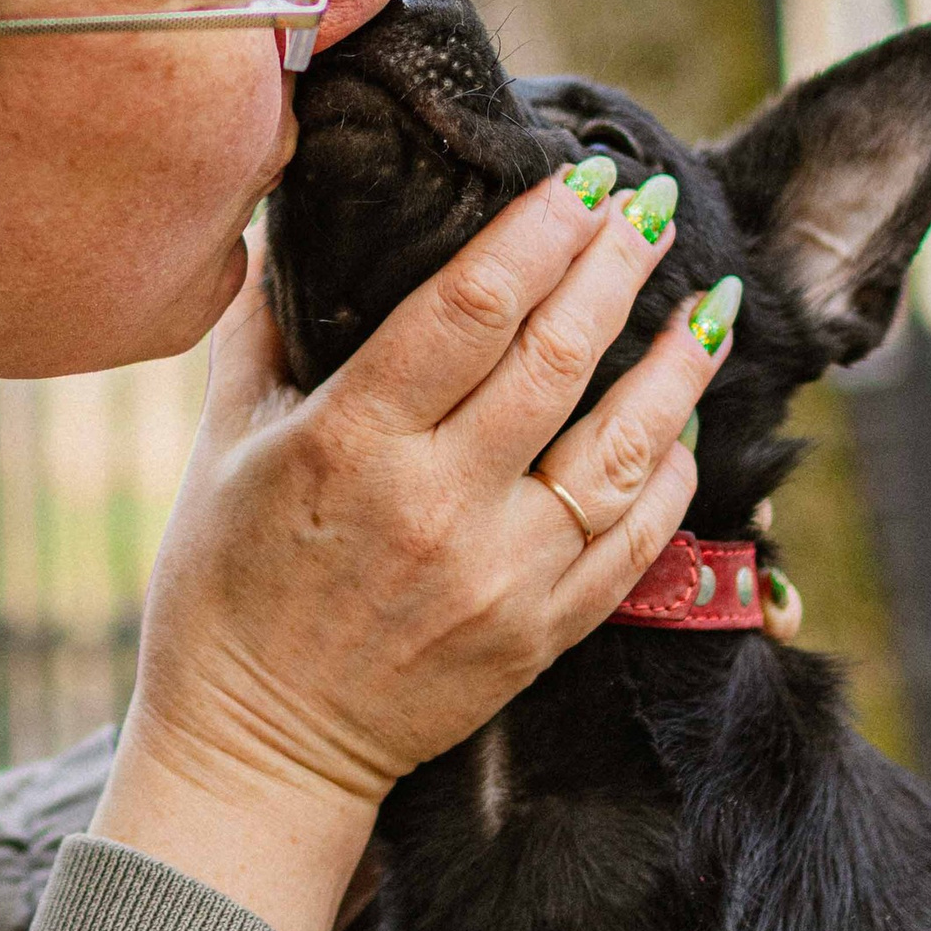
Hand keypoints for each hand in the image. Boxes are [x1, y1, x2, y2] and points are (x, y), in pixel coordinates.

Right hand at [92, 171, 725, 930]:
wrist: (258, 752)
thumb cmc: (222, 595)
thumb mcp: (220, 451)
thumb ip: (258, 334)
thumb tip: (279, 231)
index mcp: (351, 443)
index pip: (470, 307)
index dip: (539, 231)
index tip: (582, 178)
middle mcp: (437, 504)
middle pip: (557, 358)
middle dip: (615, 267)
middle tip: (648, 203)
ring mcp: (502, 576)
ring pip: (623, 448)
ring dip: (677, 367)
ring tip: (709, 302)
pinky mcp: (539, 635)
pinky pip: (634, 542)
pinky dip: (671, 475)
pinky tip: (687, 424)